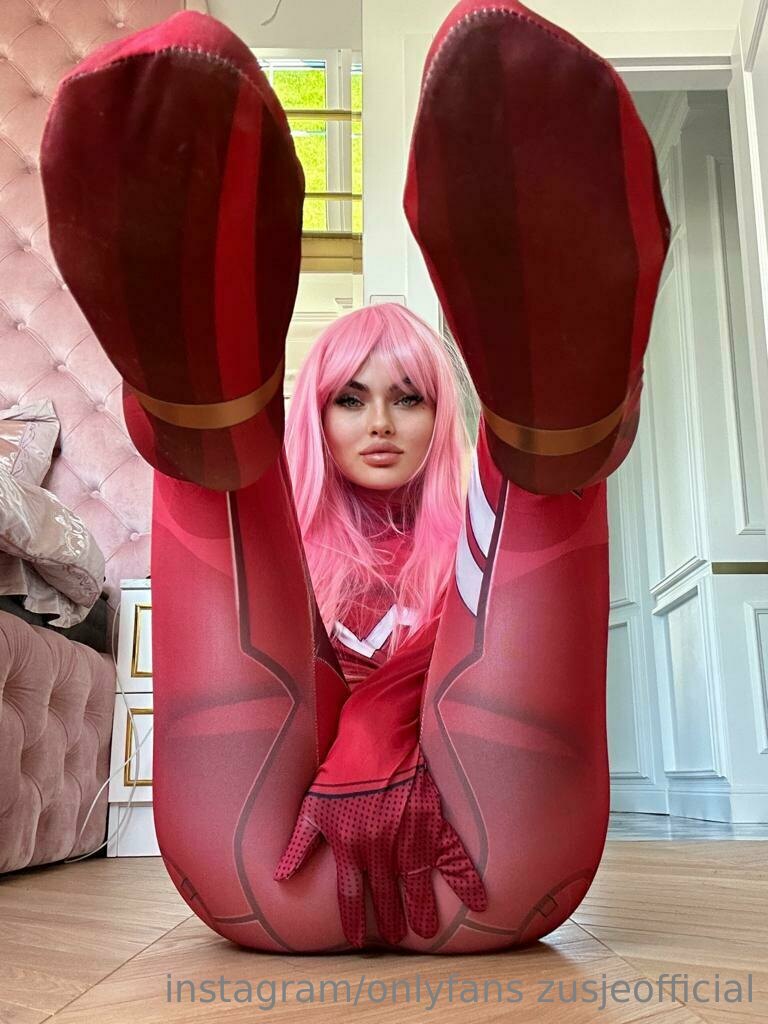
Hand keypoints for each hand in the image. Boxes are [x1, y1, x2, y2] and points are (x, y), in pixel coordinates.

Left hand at [273, 754, 486, 946]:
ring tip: (429, 931)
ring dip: (425, 909)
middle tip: (397, 937)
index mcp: (349, 844)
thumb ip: (299, 843)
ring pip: (419, 882)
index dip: (353, 921)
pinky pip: (452, 854)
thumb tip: (281, 875)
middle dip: (392, 919)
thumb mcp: (313, 805)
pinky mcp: (432, 818)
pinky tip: (478, 901)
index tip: (355, 939)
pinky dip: (466, 878)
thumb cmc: (342, 767)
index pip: (351, 895)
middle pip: (387, 894)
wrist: (377, 734)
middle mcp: (380, 846)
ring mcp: (408, 834)